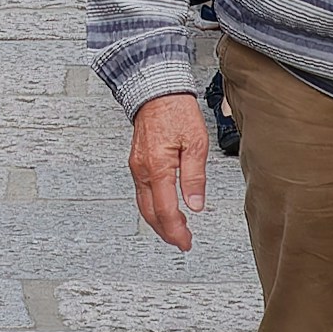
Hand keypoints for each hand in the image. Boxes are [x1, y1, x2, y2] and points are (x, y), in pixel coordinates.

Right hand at [128, 88, 209, 252]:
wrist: (156, 89)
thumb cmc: (177, 110)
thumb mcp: (196, 143)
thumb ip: (194, 176)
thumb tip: (195, 204)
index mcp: (157, 167)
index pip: (165, 210)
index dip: (176, 231)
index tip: (186, 242)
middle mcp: (142, 170)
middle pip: (150, 213)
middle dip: (166, 232)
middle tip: (182, 242)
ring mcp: (137, 166)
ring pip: (143, 204)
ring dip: (158, 221)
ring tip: (175, 230)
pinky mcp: (137, 161)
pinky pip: (142, 192)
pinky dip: (152, 206)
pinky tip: (164, 208)